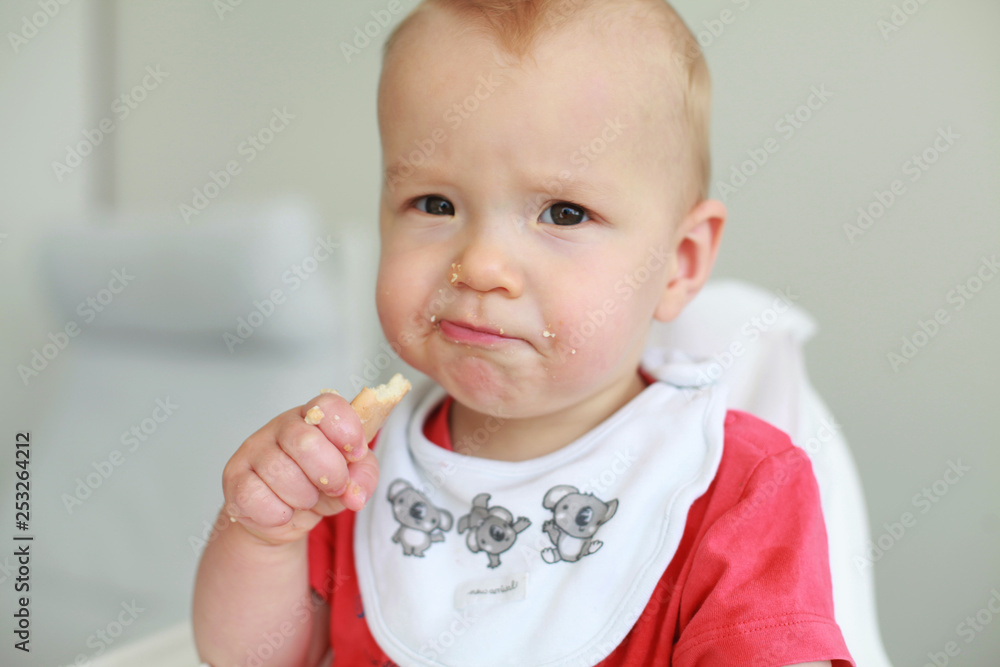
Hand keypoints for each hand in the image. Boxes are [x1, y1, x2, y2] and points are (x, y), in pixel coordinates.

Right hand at [221, 392, 377, 545]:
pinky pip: (255, 497)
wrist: (283, 516)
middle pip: (306, 441)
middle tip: (334, 486)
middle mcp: (280, 426)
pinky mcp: (234, 477)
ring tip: (306, 499)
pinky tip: (283, 510)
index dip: (348, 432)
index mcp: (313, 416)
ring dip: (304, 498)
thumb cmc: (318, 486)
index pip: (328, 406)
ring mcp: (253, 450)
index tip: (355, 454)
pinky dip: (278, 513)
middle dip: (330, 473)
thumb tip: (355, 494)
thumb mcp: (351, 478)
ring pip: (282, 474)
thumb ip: (363, 477)